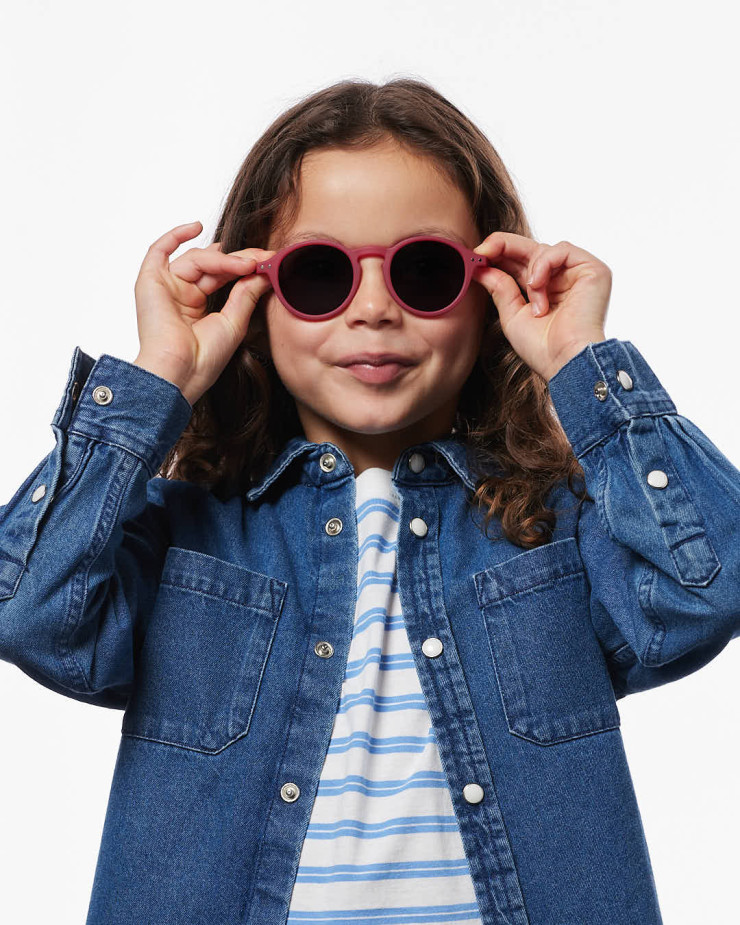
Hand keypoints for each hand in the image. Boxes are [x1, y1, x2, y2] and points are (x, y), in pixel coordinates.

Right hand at [132, 221, 274, 405]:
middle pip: (211, 265)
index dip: (245, 267)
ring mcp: (165, 287)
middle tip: (262, 258)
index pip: (224, 277)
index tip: (269, 263)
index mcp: (198, 307)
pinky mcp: (150, 282)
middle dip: (238, 260)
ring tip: (245, 264)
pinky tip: (197, 227)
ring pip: (196, 259)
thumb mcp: (234, 321)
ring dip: (223, 259)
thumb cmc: (203, 359)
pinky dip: (175, 235)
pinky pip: (159, 250)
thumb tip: (264, 271)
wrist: (180, 373)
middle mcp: (181, 295)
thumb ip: (246, 293)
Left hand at [471, 232, 610, 380]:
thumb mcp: (512, 315)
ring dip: (530, 272)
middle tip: (483, 251)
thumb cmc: (542, 348)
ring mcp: (578, 274)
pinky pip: (561, 250)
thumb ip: (500, 288)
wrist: (565, 361)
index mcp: (545, 291)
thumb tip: (481, 267)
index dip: (499, 255)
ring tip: (535, 303)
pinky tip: (538, 286)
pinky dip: (544, 265)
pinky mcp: (593, 270)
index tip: (477, 255)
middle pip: (530, 249)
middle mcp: (562, 280)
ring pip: (544, 249)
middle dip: (504, 247)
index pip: (520, 263)